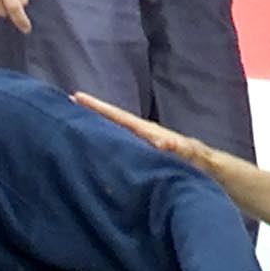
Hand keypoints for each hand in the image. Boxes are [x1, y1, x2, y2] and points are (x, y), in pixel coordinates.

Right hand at [72, 93, 212, 165]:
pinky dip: (101, 148)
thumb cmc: (199, 163)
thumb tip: (161, 141)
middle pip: (110, 122)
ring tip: (68, 126)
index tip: (76, 97)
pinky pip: (116, 151)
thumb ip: (178, 148)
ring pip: (111, 136)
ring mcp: (138, 148)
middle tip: (63, 106)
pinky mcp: (138, 160)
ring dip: (92, 130)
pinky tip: (87, 152)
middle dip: (89, 114)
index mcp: (148, 132)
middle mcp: (140, 137)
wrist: (206, 173)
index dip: (98, 108)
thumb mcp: (190, 154)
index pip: (119, 117)